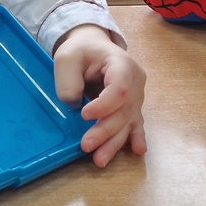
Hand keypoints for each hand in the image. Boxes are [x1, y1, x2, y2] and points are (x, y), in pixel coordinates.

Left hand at [53, 24, 147, 167]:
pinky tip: (139, 150)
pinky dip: (136, 137)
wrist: (93, 46)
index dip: (105, 105)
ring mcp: (136, 95)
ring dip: (115, 141)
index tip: (84, 114)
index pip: (119, 88)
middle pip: (124, 110)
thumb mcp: (66, 58)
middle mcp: (135, 81)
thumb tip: (75, 106)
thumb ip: (69, 82)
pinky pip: (135, 123)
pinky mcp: (132, 107)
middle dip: (105, 130)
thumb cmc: (81, 50)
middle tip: (86, 145)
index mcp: (121, 63)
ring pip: (128, 121)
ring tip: (100, 159)